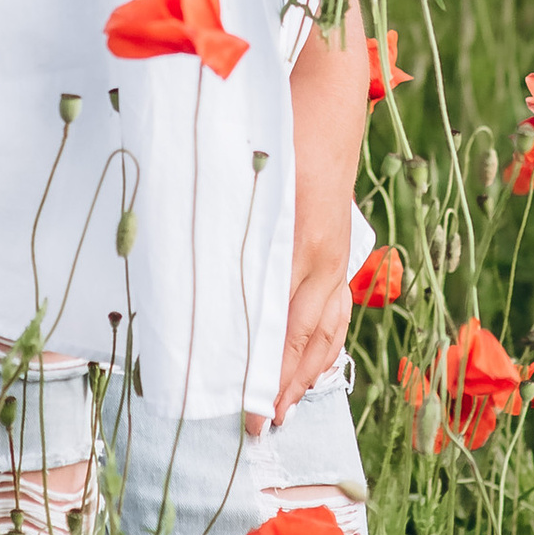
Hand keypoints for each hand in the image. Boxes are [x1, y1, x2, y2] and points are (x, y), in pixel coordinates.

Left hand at [247, 8, 369, 432]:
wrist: (325, 106)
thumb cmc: (274, 140)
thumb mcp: (241, 191)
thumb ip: (225, 242)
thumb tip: (192, 293)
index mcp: (292, 246)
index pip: (278, 332)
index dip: (263, 378)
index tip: (248, 414)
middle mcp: (321, 261)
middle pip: (305, 343)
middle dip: (284, 390)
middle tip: (261, 428)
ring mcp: (336, 259)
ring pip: (327, 333)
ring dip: (307, 375)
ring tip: (287, 409)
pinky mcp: (341, 252)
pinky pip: (336, 312)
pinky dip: (324, 345)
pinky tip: (312, 365)